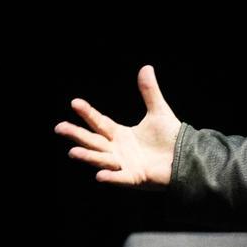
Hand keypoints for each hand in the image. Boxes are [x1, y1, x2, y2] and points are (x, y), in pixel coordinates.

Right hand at [55, 65, 180, 187]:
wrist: (187, 157)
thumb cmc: (171, 138)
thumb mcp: (158, 112)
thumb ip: (149, 92)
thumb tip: (146, 67)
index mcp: (120, 135)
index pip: (99, 123)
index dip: (87, 113)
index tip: (74, 102)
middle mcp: (117, 150)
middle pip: (93, 141)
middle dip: (77, 135)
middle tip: (59, 127)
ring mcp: (124, 165)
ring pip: (102, 160)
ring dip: (88, 157)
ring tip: (73, 152)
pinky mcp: (135, 178)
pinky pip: (121, 178)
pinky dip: (111, 177)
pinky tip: (100, 176)